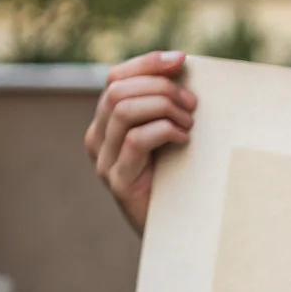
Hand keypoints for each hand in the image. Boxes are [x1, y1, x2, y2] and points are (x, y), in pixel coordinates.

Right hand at [84, 50, 196, 234]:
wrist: (177, 231)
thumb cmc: (178, 179)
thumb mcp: (170, 135)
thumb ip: (166, 106)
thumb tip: (182, 65)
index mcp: (106, 123)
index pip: (115, 77)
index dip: (147, 63)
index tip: (181, 60)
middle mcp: (97, 139)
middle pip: (119, 90)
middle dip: (161, 88)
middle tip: (193, 104)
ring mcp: (104, 161)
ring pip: (123, 110)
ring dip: (164, 108)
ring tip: (189, 123)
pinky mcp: (118, 181)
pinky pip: (135, 140)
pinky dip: (164, 130)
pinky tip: (184, 138)